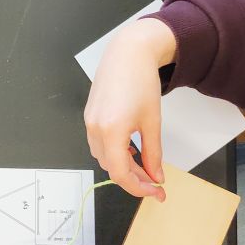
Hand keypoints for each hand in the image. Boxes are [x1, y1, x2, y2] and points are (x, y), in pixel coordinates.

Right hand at [85, 18, 175, 198]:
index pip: (119, 173)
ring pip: (103, 157)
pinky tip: (130, 149)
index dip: (137, 188)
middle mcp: (95, 128)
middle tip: (155, 182)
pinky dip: (115, 152)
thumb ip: (153, 153)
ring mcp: (89, 121)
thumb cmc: (141, 82)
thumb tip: (155, 176)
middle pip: (111, 167)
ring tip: (144, 165)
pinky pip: (99, 143)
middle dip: (133, 178)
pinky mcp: (90, 115)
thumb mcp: (153, 121)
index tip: (156, 192)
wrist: (128, 53)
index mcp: (111, 130)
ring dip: (123, 166)